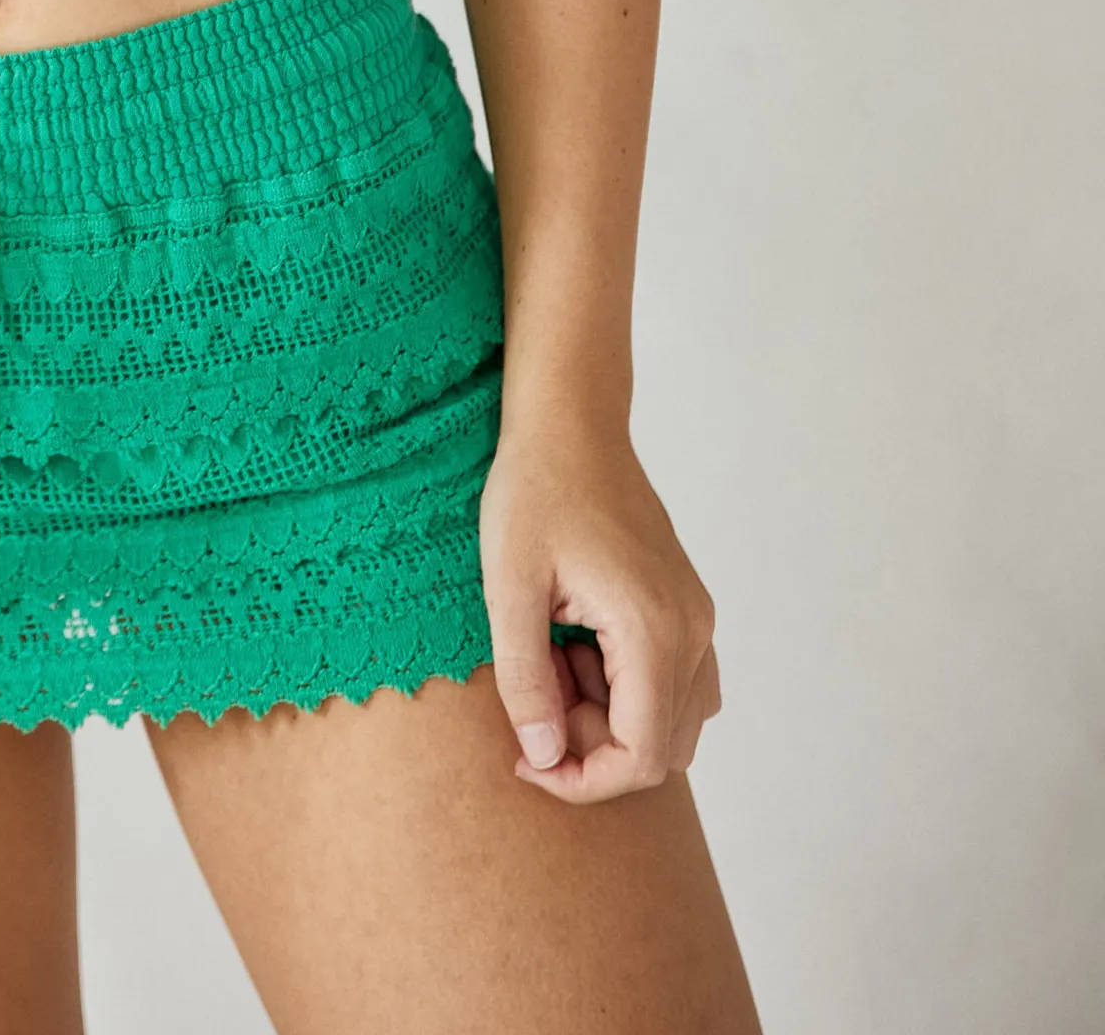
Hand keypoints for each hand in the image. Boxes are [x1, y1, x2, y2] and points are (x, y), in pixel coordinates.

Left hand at [479, 412, 721, 802]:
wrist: (570, 424)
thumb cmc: (534, 494)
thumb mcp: (508, 588)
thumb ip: (526, 682)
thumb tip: (546, 759)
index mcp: (652, 629)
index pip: (642, 756)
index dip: (584, 780)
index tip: (528, 761)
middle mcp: (693, 631)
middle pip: (661, 748)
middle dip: (592, 745)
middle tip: (535, 692)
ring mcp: (697, 619)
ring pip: (672, 720)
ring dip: (608, 717)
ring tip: (552, 659)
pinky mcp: (688, 608)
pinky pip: (673, 683)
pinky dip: (625, 689)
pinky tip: (576, 645)